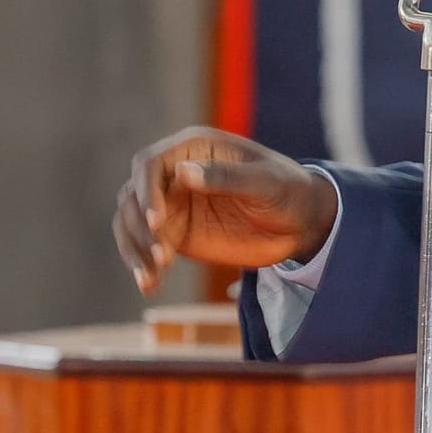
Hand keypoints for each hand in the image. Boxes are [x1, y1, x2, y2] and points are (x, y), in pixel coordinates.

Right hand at [111, 126, 339, 293]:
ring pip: (131, 222)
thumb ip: (227, 177)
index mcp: (195, 147)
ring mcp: (173, 203)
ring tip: (153, 277)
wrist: (301, 222)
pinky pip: (145, 247)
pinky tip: (150, 285)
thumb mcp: (266, 182)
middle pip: (132, 195)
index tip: (156, 222)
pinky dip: (141, 265)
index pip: (150, 164)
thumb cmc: (288, 191)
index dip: (146, 192)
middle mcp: (176, 172)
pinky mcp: (175, 232)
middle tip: (162, 257)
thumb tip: (183, 172)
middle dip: (139, 226)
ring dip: (134, 249)